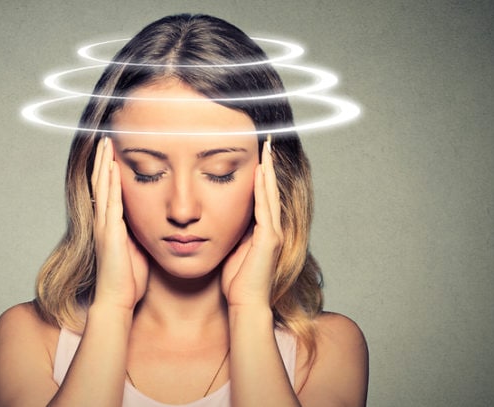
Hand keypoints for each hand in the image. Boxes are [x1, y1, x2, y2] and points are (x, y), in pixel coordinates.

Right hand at [91, 136, 148, 310]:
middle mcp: (103, 222)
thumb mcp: (138, 249)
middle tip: (105, 136)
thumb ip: (140, 233)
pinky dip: (110, 184)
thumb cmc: (129, 280)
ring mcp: (104, 226)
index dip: (108, 169)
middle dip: (102, 159)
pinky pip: (110, 203)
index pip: (108, 190)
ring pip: (102, 188)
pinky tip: (112, 168)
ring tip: (105, 143)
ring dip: (103, 164)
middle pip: (100, 183)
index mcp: (111, 225)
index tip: (112, 149)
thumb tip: (154, 220)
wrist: (117, 301)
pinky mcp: (109, 233)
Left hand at [221, 137, 282, 307]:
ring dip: (268, 171)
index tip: (258, 155)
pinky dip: (264, 188)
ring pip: (270, 194)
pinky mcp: (270, 240)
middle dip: (268, 166)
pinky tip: (261, 172)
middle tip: (266, 143)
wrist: (246, 305)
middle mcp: (273, 230)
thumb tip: (220, 219)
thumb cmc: (236, 283)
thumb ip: (233, 234)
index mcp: (264, 232)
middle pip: (270, 190)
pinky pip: (266, 207)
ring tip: (266, 149)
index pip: (263, 197)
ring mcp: (274, 234)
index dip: (262, 176)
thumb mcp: (232, 251)